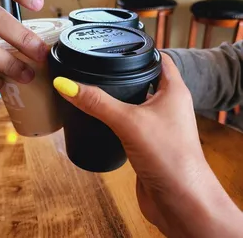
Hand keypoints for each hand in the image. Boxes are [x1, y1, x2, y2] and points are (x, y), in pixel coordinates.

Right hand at [53, 54, 242, 236]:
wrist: (179, 200)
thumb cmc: (166, 154)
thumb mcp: (128, 121)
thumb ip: (96, 102)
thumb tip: (64, 84)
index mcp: (173, 90)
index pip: (159, 59)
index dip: (141, 50)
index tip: (117, 45)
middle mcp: (169, 104)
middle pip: (145, 80)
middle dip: (123, 73)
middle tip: (98, 66)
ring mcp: (159, 124)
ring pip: (137, 103)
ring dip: (119, 97)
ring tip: (94, 87)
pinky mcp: (148, 142)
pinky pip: (131, 122)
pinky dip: (117, 117)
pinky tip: (100, 117)